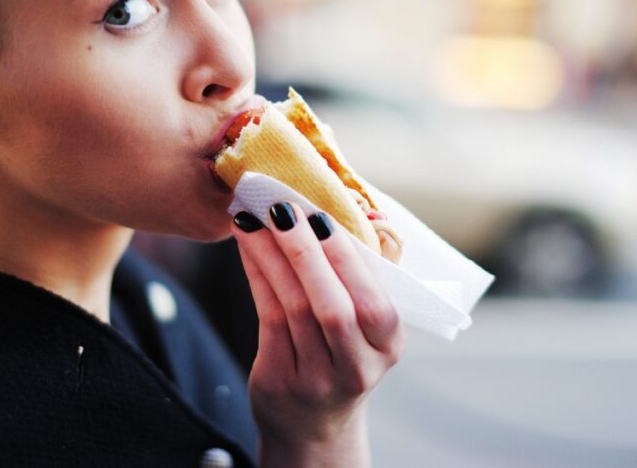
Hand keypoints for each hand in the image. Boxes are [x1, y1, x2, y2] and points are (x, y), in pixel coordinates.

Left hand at [232, 202, 403, 467]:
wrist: (313, 425)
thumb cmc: (342, 356)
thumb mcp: (367, 327)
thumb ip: (367, 276)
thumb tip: (369, 212)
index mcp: (388, 346)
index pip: (372, 302)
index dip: (346, 259)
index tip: (320, 216)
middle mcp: (357, 367)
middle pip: (332, 307)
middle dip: (305, 253)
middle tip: (282, 209)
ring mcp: (317, 378)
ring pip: (293, 307)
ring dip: (271, 256)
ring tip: (254, 219)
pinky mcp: (280, 378)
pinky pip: (268, 315)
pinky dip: (257, 273)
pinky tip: (248, 246)